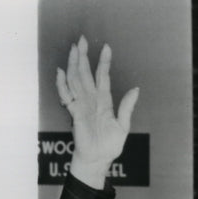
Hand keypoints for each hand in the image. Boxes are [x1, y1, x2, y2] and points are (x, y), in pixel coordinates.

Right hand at [56, 36, 139, 188]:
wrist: (98, 159)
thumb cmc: (110, 145)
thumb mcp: (123, 126)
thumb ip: (127, 107)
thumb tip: (136, 89)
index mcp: (104, 101)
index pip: (102, 77)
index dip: (104, 62)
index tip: (107, 47)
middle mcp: (91, 100)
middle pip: (85, 73)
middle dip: (84, 56)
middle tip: (82, 39)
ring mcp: (81, 105)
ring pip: (75, 80)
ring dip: (74, 64)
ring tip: (74, 48)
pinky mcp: (74, 113)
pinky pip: (67, 96)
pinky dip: (62, 84)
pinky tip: (61, 71)